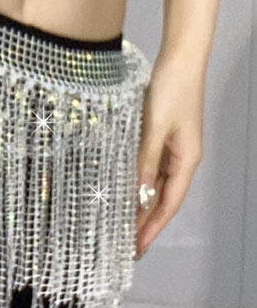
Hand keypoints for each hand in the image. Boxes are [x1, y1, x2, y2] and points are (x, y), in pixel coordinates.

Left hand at [135, 50, 204, 257]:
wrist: (179, 59)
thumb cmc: (171, 92)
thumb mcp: (154, 129)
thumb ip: (145, 161)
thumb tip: (137, 194)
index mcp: (185, 160)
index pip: (168, 204)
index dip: (152, 227)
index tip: (137, 247)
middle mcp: (181, 159)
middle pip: (162, 198)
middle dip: (145, 222)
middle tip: (125, 245)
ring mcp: (171, 148)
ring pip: (154, 185)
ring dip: (140, 205)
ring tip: (121, 226)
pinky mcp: (160, 137)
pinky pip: (148, 169)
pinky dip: (137, 184)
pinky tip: (123, 191)